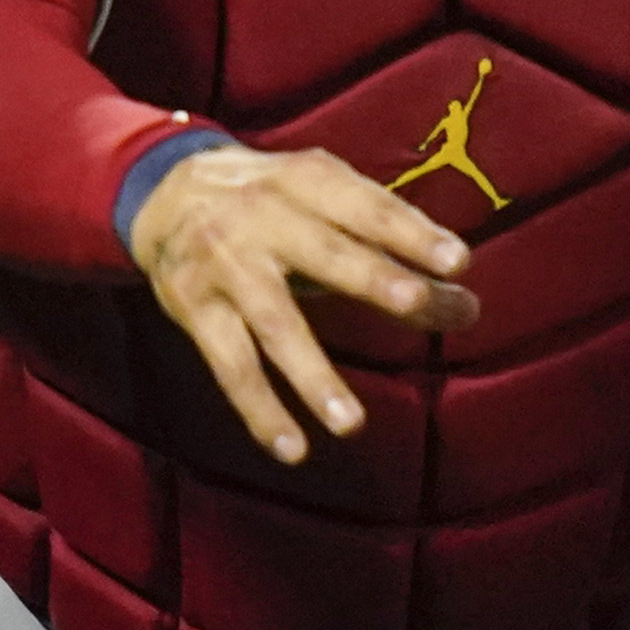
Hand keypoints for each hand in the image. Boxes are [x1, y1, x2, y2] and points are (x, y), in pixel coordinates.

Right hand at [125, 145, 478, 464]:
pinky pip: (232, 366)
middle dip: (374, 279)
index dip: (411, 230)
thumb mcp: (322, 196)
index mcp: (306, 181)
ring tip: (351, 425)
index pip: (366, 205)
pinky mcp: (194, 309)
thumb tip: (463, 303)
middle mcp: (263, 218)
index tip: (458, 259)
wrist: (166, 191)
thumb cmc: (274, 200)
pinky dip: (260, 410)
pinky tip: (293, 448)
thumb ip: (385, 242)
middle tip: (420, 305)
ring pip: (276, 325)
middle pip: (326, 255)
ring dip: (313, 377)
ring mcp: (226, 266)